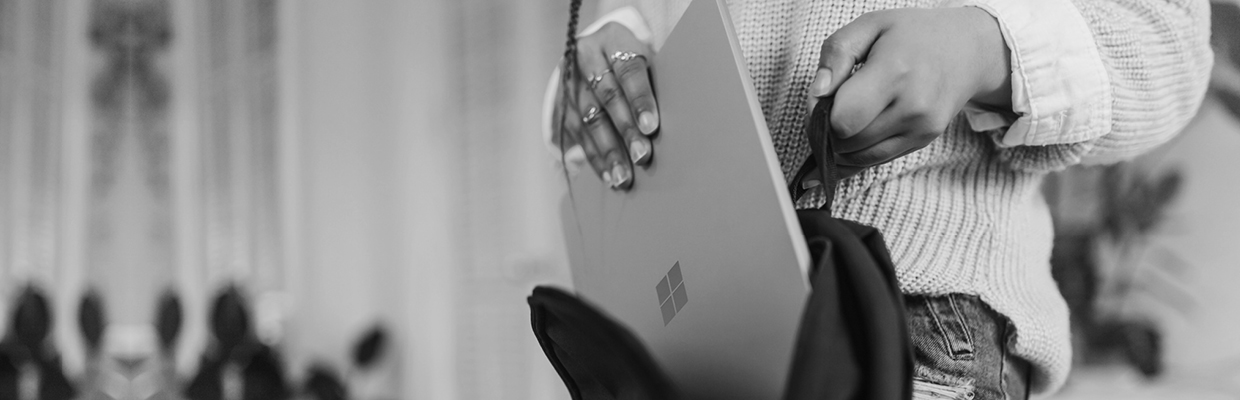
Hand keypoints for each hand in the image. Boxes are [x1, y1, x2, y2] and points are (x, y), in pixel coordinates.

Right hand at [553, 22, 658, 189]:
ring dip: (608, 151)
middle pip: (607, 97)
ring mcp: (569, 81)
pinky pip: (578, 135)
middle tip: (641, 156)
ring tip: (624, 177)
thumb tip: (666, 126)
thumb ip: (653, 84)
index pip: (627, 70)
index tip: (651, 126)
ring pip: (590, 119)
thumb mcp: (644, 59)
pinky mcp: (561, 104)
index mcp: (611, 39)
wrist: (598, 54)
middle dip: (625, 130)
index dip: (640, 98)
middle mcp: (585, 57)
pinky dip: (595, 157)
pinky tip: (608, 175)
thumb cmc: (633, 62)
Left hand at [808, 7, 1010, 175]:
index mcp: (895, 72)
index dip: (820, 113)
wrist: (966, 49)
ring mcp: (921, 128)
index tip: (821, 97)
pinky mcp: (923, 141)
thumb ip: (837, 54)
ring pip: (859, 158)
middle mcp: (913, 107)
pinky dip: (856, 152)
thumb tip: (818, 93)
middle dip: (826, 130)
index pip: (843, 119)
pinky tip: (851, 133)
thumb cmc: (913, 34)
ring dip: (839, 145)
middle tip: (826, 108)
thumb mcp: (870, 25)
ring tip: (841, 117)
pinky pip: (876, 160)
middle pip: (847, 143)